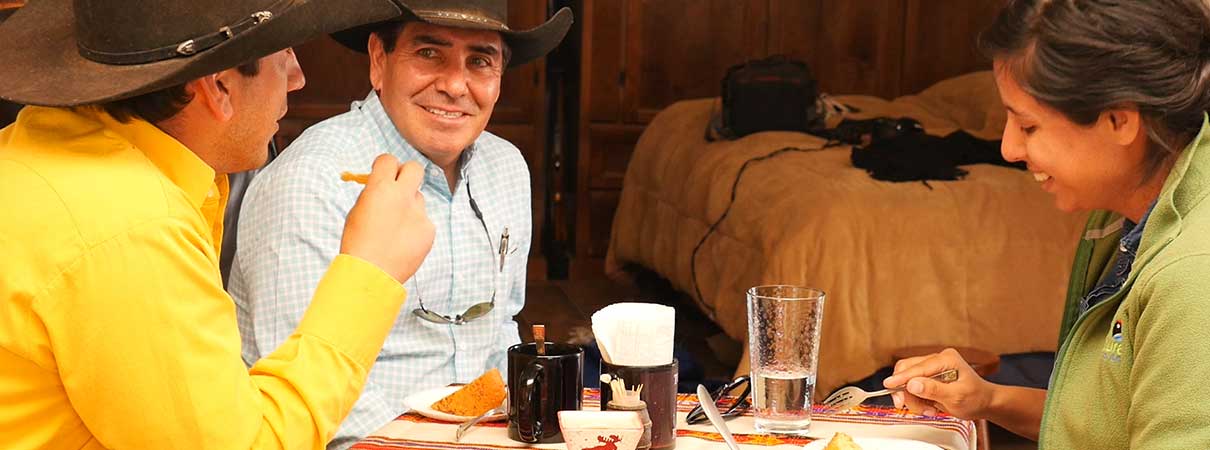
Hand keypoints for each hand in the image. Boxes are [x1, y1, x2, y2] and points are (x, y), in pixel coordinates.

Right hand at [340, 154, 434, 282]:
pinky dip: (415, 228)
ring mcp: (419, 213)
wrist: (370, 274)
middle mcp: (403, 196)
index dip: (385, 166)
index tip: (383, 174)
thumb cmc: (357, 243)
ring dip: (409, 206)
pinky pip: (423, 220)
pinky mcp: (429, 229)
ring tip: (394, 228)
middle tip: (399, 187)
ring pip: (418, 198)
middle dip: (407, 174)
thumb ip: (372, 194)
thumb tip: (381, 185)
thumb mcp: (356, 211)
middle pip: (415, 168)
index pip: (388, 160)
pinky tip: (402, 242)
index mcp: (380, 188)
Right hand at [882, 348, 994, 418]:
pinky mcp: (929, 376)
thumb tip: (912, 384)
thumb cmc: (975, 398)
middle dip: (906, 391)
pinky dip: (916, 398)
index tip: (888, 385)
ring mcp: (932, 367)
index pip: (918, 367)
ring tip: (928, 410)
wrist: (984, 403)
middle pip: (908, 370)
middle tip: (906, 405)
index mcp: (946, 359)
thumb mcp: (956, 397)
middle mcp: (937, 359)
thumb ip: (934, 390)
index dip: (902, 378)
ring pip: (908, 379)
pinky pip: (912, 385)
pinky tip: (928, 407)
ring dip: (913, 398)